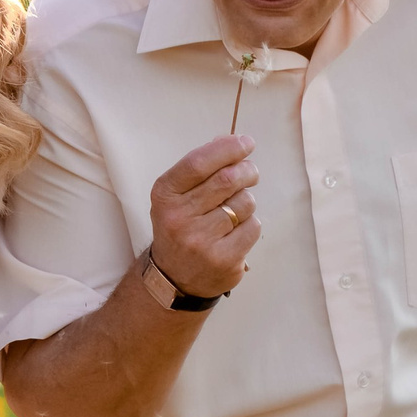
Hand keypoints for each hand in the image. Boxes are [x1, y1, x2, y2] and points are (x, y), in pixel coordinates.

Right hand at [148, 135, 259, 298]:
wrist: (174, 276)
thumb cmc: (181, 225)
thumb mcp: (177, 196)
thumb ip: (201, 169)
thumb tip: (231, 141)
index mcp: (164, 195)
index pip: (198, 163)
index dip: (227, 148)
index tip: (246, 143)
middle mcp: (178, 218)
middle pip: (227, 180)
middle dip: (247, 170)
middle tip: (251, 171)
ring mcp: (200, 241)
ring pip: (244, 203)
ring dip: (247, 201)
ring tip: (235, 210)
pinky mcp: (223, 259)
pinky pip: (252, 227)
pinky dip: (250, 223)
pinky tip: (236, 231)